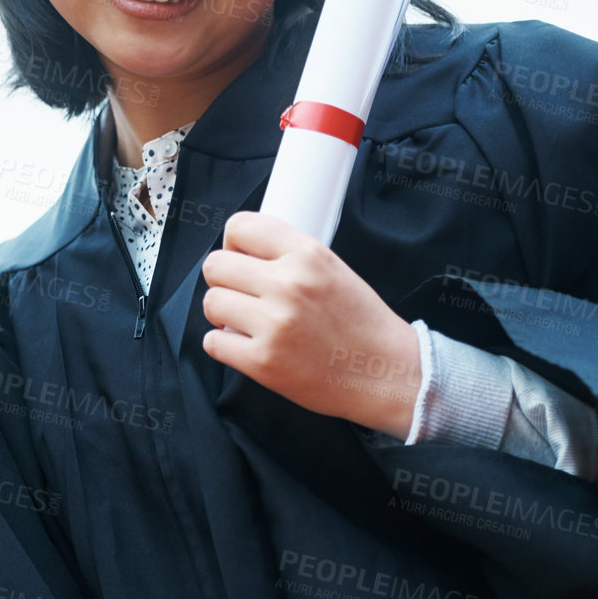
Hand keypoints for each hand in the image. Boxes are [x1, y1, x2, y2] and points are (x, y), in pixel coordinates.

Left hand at [201, 211, 420, 437]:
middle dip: (224, 280)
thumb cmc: (361, 323)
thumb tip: (242, 252)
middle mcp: (288, 284)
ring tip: (246, 321)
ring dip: (223, 313)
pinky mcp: (263, 361)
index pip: (241, 226)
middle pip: (215, 265)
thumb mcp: (333, 269)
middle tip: (242, 294)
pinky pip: (213, 342)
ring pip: (211, 302)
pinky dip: (224, 345)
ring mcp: (274, 323)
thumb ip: (290, 255)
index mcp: (308, 254)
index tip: (240, 258)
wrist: (386, 373)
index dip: (233, 243)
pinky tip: (246, 345)